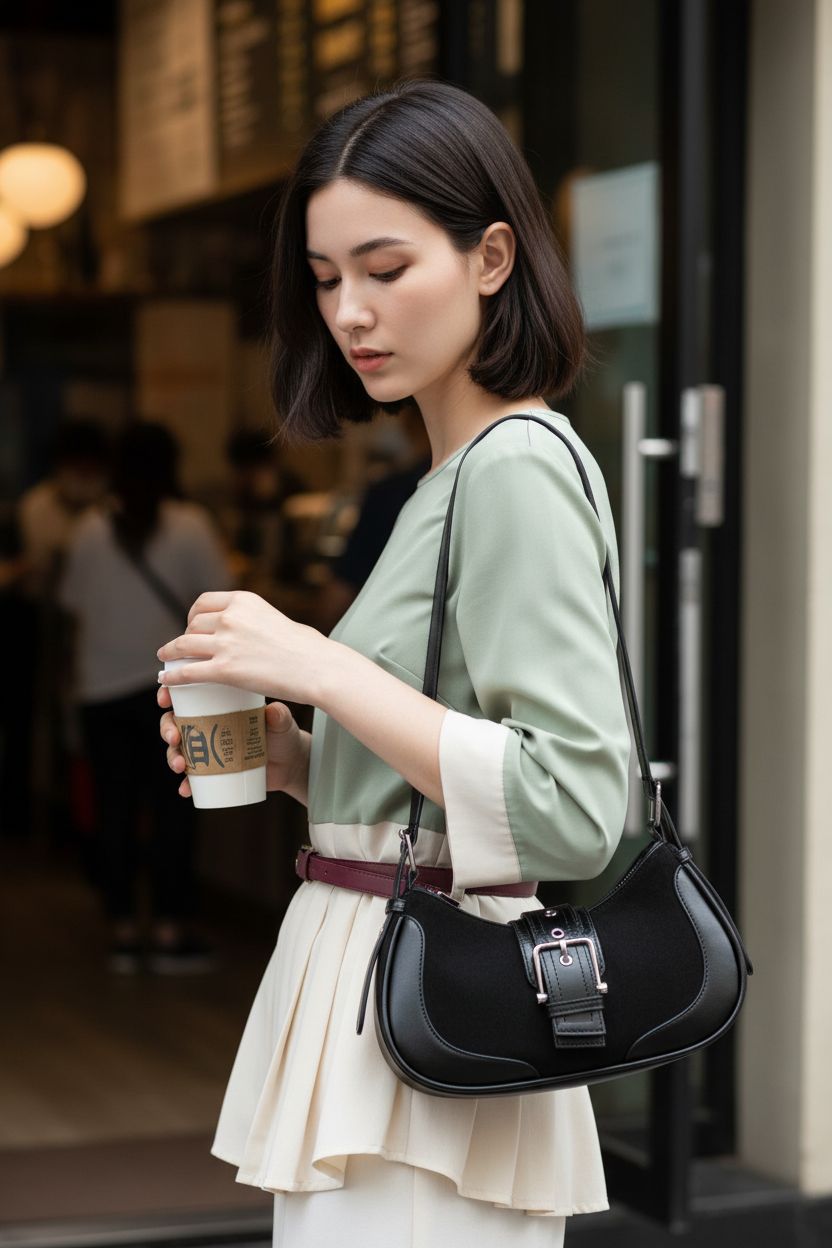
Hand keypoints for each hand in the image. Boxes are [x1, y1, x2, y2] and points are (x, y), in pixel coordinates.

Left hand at [156, 590, 328, 704]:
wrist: (318, 667)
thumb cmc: (307, 648)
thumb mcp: (278, 619)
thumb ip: (257, 621)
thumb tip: (253, 630)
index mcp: (244, 601)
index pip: (204, 602)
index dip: (193, 615)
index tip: (192, 625)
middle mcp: (231, 617)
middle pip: (192, 624)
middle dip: (184, 635)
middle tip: (184, 648)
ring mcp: (226, 643)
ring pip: (183, 646)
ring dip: (170, 652)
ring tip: (165, 659)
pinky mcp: (225, 669)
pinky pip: (188, 672)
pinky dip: (172, 676)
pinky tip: (166, 680)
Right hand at [158, 684, 309, 799]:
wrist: (290, 764)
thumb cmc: (283, 734)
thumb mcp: (281, 722)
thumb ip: (279, 716)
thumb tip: (273, 710)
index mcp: (218, 705)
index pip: (188, 696)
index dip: (169, 695)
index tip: (165, 700)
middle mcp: (208, 726)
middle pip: (175, 723)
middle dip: (167, 730)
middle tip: (174, 738)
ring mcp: (208, 750)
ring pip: (178, 751)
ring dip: (172, 758)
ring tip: (181, 766)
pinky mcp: (213, 771)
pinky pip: (193, 778)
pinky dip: (186, 784)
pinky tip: (186, 789)